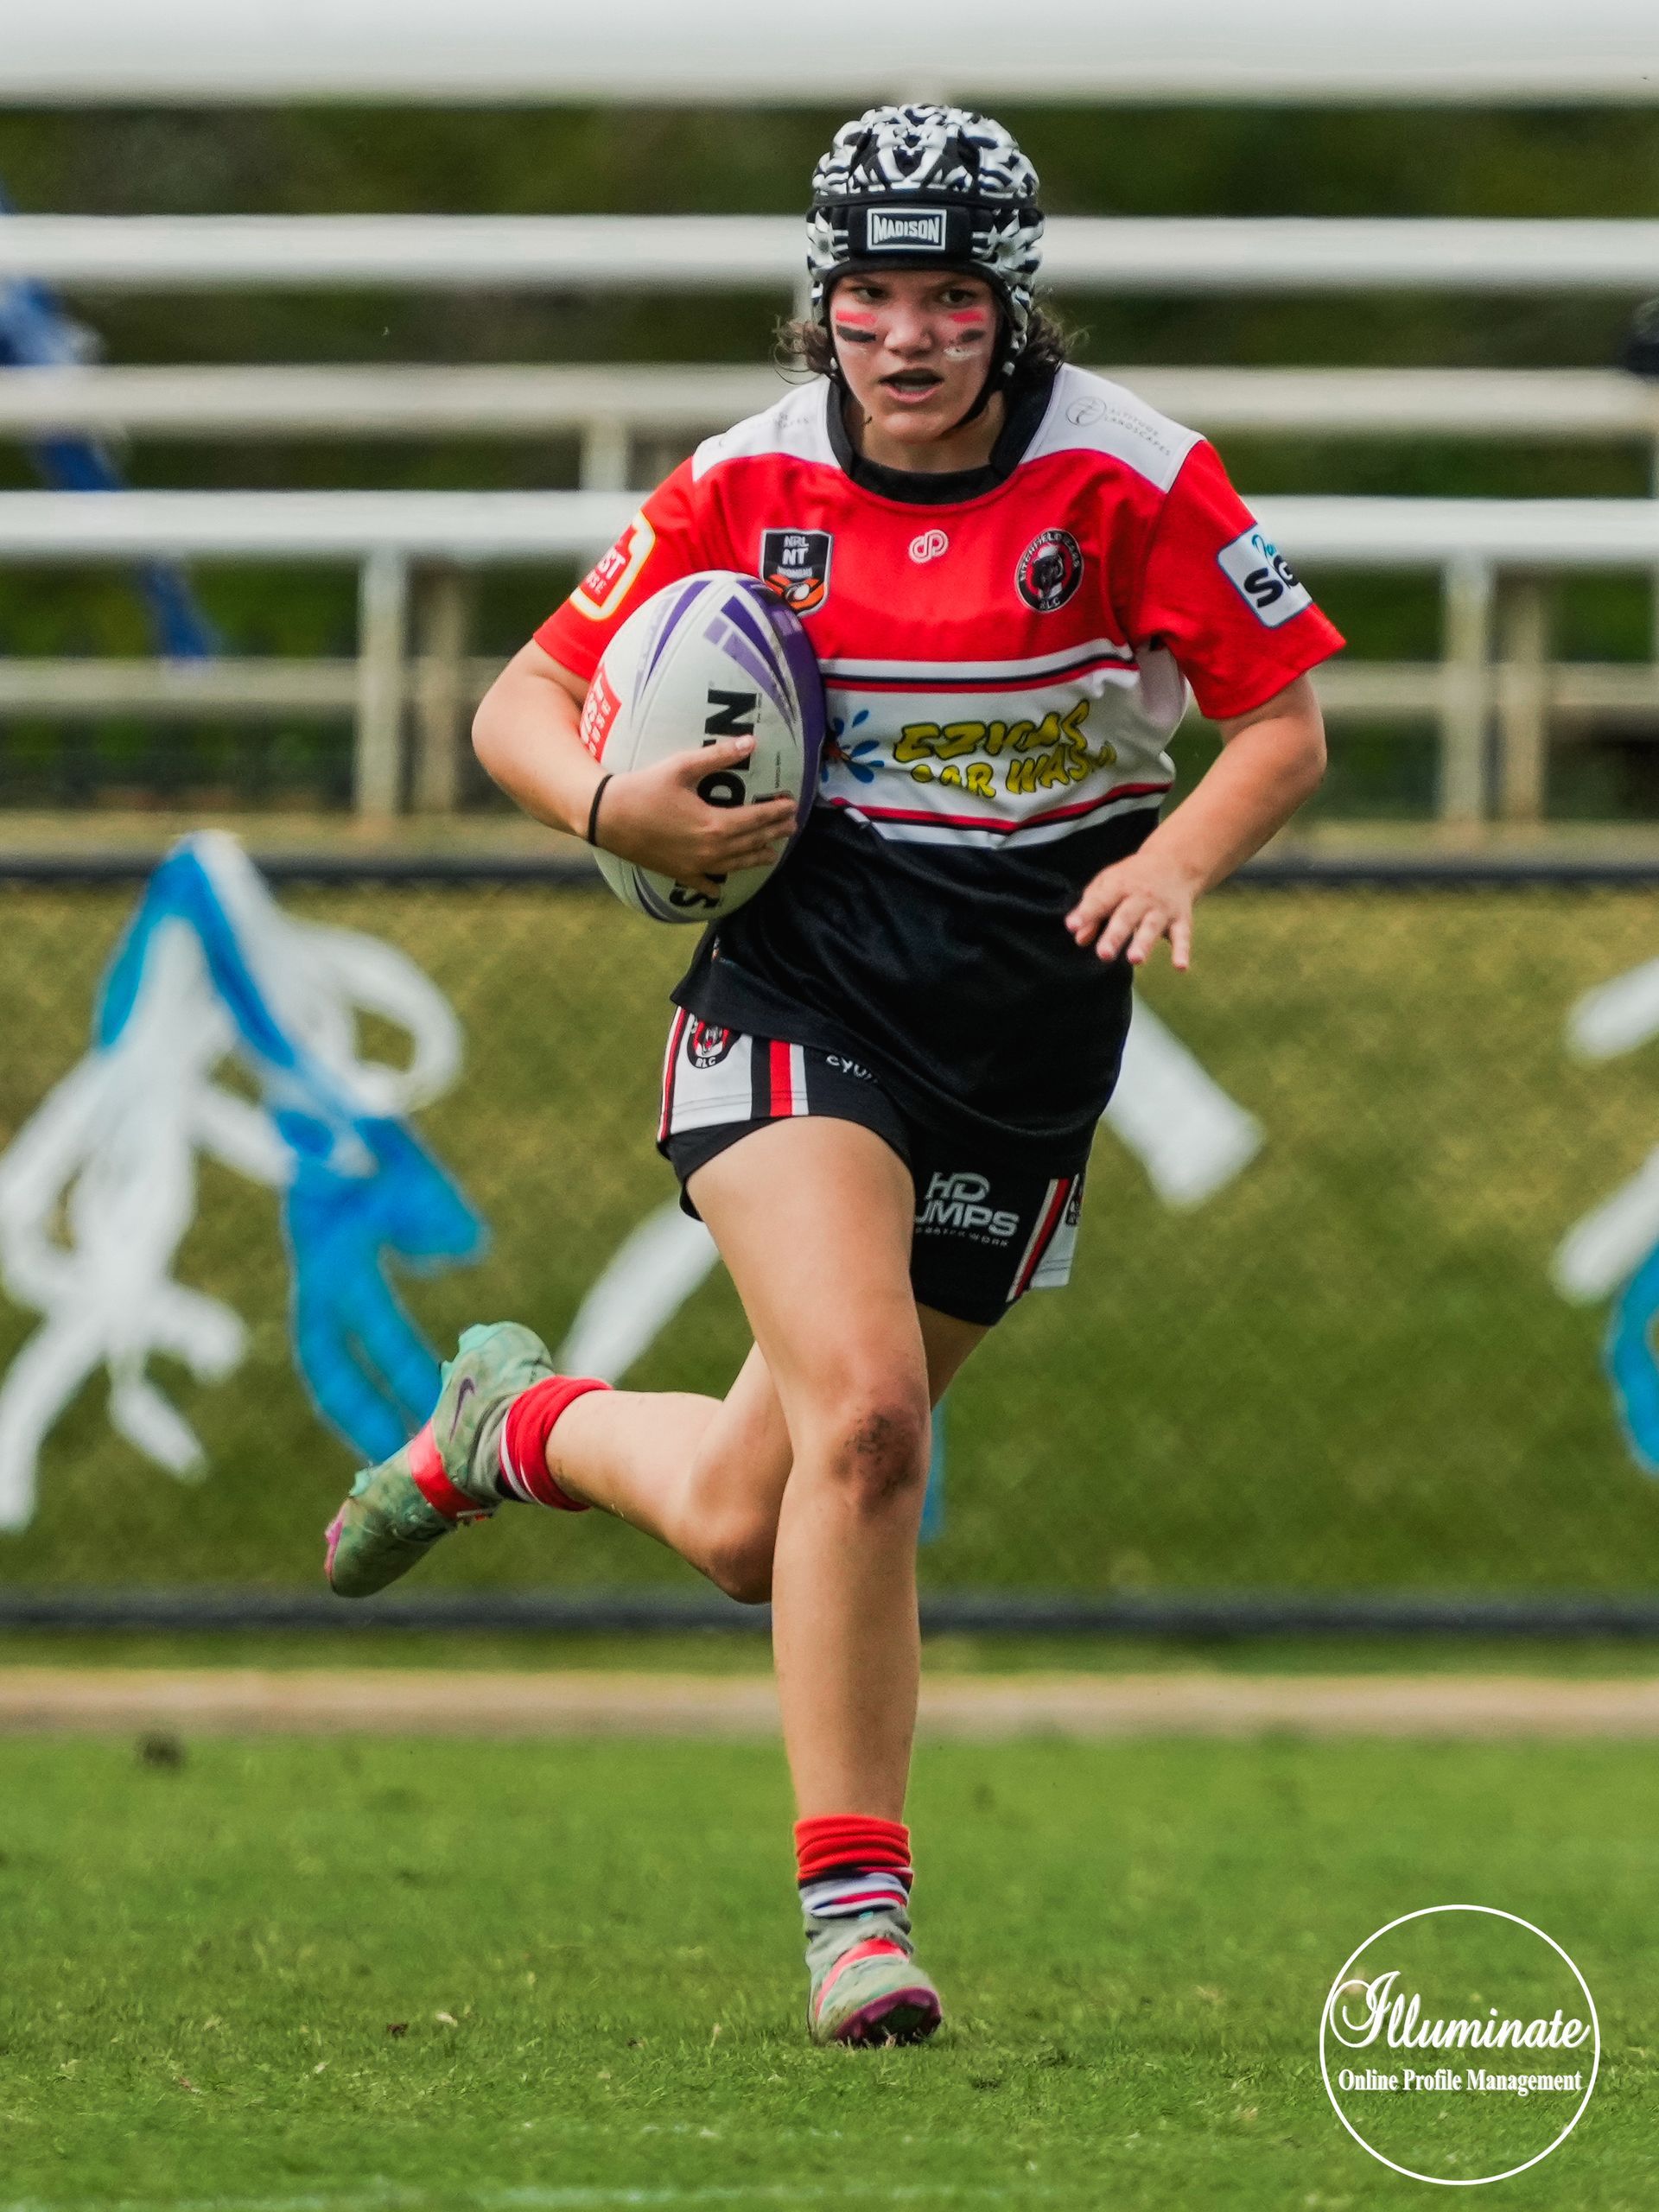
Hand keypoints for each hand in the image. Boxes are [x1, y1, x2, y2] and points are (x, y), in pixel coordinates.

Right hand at [595, 738, 800, 896]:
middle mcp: (710, 850)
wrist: (608, 817)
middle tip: (791, 828)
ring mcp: (695, 866)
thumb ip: (718, 756)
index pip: (757, 818)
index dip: (776, 812)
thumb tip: (751, 742)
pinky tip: (721, 888)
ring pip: (735, 865)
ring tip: (771, 854)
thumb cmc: (644, 788)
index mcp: (715, 824)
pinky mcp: (678, 874)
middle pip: (751, 842)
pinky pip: (703, 884)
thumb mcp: (682, 767)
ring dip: (755, 858)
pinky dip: (715, 886)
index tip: (792, 805)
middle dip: (773, 833)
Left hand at [1066, 847, 1200, 970]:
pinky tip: (1180, 966)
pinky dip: (1182, 951)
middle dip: (1115, 935)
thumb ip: (1091, 910)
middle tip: (1104, 954)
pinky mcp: (1181, 919)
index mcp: (1119, 886)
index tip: (1072, 926)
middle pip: (1126, 917)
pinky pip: (1182, 936)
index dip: (1086, 913)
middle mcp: (1141, 897)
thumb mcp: (1108, 885)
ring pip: (1152, 927)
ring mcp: (1162, 908)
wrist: (1175, 862)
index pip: (1100, 900)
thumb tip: (1078, 938)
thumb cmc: (1132, 878)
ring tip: (1135, 959)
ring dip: (1144, 943)